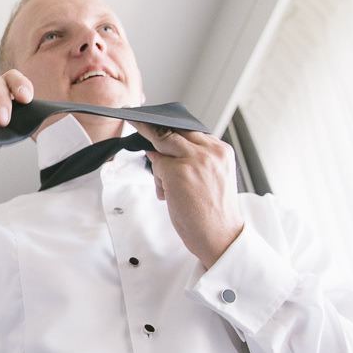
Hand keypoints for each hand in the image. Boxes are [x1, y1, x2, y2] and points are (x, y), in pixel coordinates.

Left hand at [138, 124, 244, 266]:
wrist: (219, 235)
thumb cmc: (213, 212)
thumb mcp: (211, 178)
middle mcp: (209, 150)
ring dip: (159, 164)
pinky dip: (158, 180)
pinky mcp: (177, 170)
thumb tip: (158, 151)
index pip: (191, 130)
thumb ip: (192, 160)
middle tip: (132, 117)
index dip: (171, 128)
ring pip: (163, 144)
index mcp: (221, 150)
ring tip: (171, 190)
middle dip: (150, 126)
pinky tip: (169, 196)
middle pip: (173, 130)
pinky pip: (156, 164)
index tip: (154, 121)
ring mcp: (193, 158)